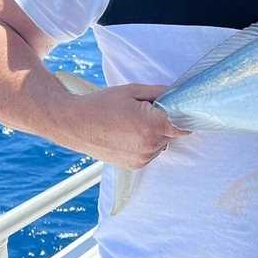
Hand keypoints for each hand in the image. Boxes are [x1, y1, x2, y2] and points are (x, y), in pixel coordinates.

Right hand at [59, 84, 189, 168]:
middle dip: (165, 122)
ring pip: (161, 144)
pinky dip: (145, 144)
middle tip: (145, 111)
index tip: (181, 110)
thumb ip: (159, 92)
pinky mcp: (134, 165)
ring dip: (155, 135)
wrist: (73, 123)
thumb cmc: (101, 104)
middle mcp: (150, 145)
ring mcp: (142, 158)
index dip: (183, 116)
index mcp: (153, 125)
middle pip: (172, 133)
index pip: (183, 125)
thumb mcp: (132, 91)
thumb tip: (177, 93)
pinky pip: (150, 153)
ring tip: (132, 123)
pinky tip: (127, 134)